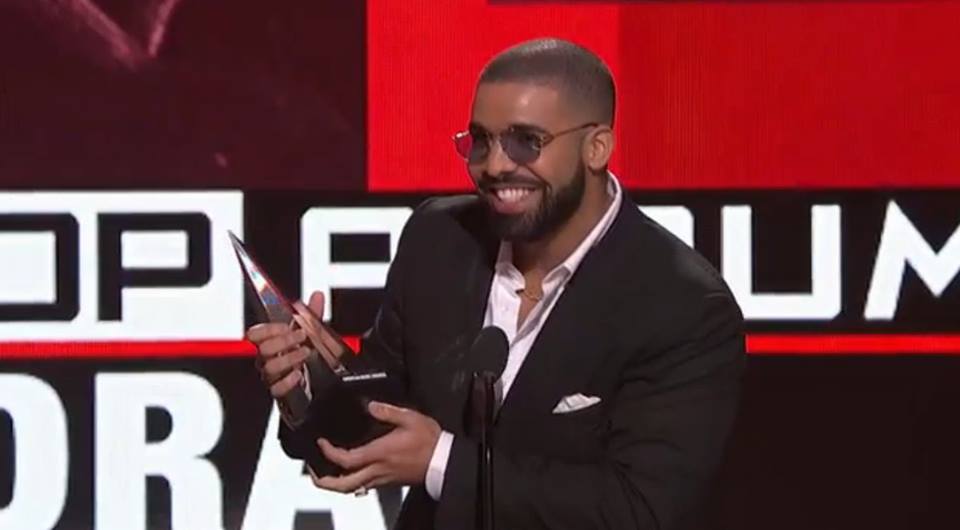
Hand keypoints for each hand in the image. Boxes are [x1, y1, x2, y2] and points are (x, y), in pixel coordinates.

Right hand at [245, 291, 324, 397]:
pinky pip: (277, 389)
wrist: (315, 380)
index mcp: (270, 342)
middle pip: (263, 350)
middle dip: (284, 340)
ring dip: (289, 358)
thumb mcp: (312, 332)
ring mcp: (272, 376)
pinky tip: (299, 374)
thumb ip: (312, 315)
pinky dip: (288, 381)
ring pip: (269, 368)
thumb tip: (317, 295)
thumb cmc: (307, 354)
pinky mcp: (280, 391)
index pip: (254, 334)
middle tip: (302, 336)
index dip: (267, 329)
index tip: (286, 326)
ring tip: (306, 352)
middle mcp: (267, 359)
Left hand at [310, 401, 441, 491]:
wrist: (443, 462)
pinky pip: (361, 487)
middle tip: (313, 469)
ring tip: (325, 472)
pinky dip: (349, 482)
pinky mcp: (386, 483)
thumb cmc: (428, 441)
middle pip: (342, 485)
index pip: (345, 459)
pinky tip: (348, 471)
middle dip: (323, 480)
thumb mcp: (411, 418)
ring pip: (350, 489)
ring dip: (334, 483)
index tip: (321, 442)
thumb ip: (388, 411)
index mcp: (379, 453)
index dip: (328, 453)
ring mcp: (380, 480)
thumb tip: (369, 405)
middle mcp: (376, 470)